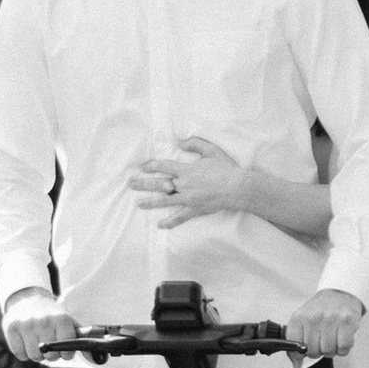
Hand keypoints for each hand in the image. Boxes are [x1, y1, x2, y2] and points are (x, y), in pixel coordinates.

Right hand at [2, 297, 80, 363]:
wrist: (26, 299)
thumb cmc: (50, 315)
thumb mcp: (67, 320)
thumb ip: (79, 336)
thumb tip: (91, 353)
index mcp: (60, 318)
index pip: (67, 346)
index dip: (67, 353)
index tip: (64, 350)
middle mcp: (43, 320)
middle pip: (51, 355)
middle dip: (51, 355)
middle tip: (49, 346)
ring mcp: (26, 324)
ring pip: (34, 356)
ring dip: (37, 354)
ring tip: (37, 343)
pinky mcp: (11, 328)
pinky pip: (20, 354)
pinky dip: (23, 352)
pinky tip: (26, 342)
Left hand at [126, 135, 249, 226]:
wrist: (237, 187)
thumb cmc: (225, 168)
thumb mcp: (211, 150)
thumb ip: (195, 144)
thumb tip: (180, 143)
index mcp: (186, 170)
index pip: (163, 167)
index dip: (151, 166)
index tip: (143, 167)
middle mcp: (183, 185)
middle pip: (159, 184)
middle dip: (143, 184)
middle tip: (131, 184)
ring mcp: (188, 199)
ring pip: (165, 202)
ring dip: (150, 202)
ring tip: (139, 204)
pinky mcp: (194, 209)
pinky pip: (180, 217)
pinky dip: (170, 222)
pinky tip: (160, 225)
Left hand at [287, 288, 365, 361]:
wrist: (339, 294)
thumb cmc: (320, 311)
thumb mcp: (303, 323)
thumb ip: (296, 345)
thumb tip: (296, 367)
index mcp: (299, 317)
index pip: (294, 346)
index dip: (300, 353)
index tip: (305, 350)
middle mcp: (314, 317)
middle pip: (313, 352)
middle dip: (318, 351)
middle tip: (322, 340)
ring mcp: (331, 318)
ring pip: (328, 352)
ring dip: (332, 350)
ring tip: (333, 338)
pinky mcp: (347, 321)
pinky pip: (343, 348)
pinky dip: (343, 349)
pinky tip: (341, 339)